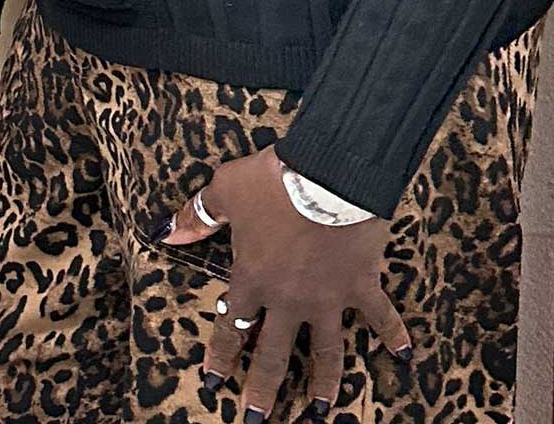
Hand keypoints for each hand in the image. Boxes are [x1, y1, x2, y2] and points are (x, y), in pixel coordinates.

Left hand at [162, 145, 409, 418]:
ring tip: (321, 412)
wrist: (326, 175)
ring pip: (326, 351)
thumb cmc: (270, 181)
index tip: (213, 383)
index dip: (221, 354)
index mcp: (253, 277)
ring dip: (324, 382)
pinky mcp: (361, 286)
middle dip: (263, 387)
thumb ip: (198, 216)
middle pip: (274, 352)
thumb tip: (169, 233)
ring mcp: (328, 297)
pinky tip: (406, 358)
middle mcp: (289, 298)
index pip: (232, 324)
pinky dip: (394, 335)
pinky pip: (380, 317)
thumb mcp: (224, 191)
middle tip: (256, 418)